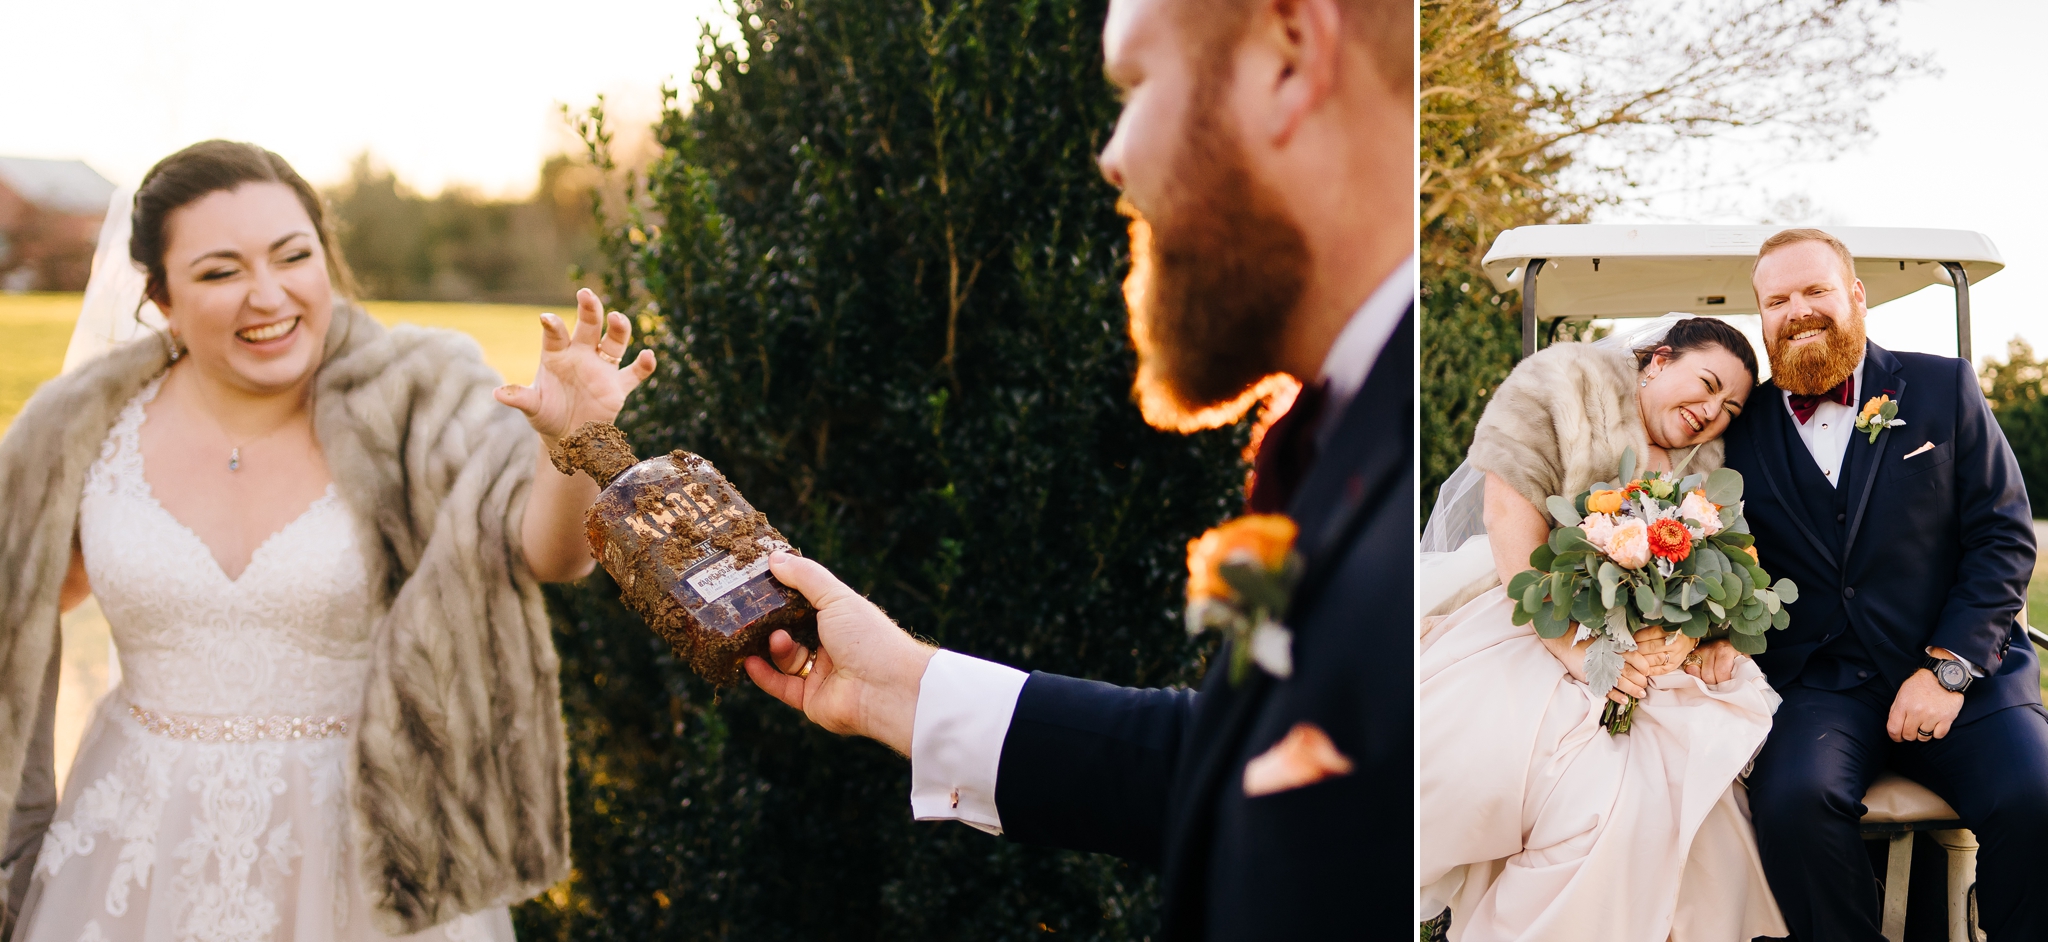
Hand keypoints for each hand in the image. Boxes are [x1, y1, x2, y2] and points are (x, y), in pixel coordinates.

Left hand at [494, 288, 656, 437]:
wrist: (568, 436)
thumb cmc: (547, 416)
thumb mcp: (532, 408)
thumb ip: (520, 397)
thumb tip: (497, 393)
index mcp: (557, 355)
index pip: (556, 334)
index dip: (552, 326)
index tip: (547, 318)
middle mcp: (581, 355)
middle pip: (588, 326)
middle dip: (589, 310)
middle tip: (586, 295)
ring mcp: (601, 368)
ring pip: (614, 342)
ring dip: (619, 329)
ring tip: (618, 318)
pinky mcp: (618, 386)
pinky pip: (635, 373)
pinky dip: (644, 365)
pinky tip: (648, 356)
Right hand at [744, 553, 937, 755]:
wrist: (886, 688)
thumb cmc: (868, 637)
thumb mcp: (836, 597)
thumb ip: (805, 576)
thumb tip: (774, 558)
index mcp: (841, 619)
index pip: (806, 603)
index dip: (784, 593)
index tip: (758, 582)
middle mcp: (831, 646)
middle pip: (792, 631)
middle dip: (770, 622)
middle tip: (747, 611)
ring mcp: (820, 673)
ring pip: (784, 658)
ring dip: (774, 646)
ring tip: (774, 638)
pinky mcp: (810, 699)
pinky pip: (780, 686)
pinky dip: (764, 675)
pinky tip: (750, 662)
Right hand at [1540, 630, 1639, 704]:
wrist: (1567, 643)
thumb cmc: (1588, 640)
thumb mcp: (1606, 638)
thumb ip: (1620, 646)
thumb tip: (1637, 653)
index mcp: (1615, 648)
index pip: (1637, 659)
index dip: (1644, 667)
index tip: (1647, 672)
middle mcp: (1610, 660)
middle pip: (1631, 673)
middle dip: (1641, 681)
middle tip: (1644, 685)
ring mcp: (1602, 671)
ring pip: (1622, 683)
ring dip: (1633, 690)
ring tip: (1640, 694)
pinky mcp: (1593, 680)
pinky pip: (1608, 691)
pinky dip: (1617, 697)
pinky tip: (1625, 700)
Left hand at [1625, 627, 1696, 678]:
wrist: (1689, 639)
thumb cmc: (1672, 631)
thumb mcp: (1663, 626)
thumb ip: (1649, 630)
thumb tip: (1630, 634)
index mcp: (1670, 631)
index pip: (1650, 634)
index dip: (1637, 637)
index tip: (1627, 639)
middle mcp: (1674, 644)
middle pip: (1651, 647)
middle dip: (1637, 649)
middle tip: (1625, 650)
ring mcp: (1675, 656)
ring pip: (1655, 659)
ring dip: (1641, 660)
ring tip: (1630, 659)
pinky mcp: (1674, 665)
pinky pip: (1660, 670)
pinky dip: (1650, 670)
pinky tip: (1641, 670)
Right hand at [1684, 639, 1743, 685]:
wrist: (1727, 644)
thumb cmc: (1736, 655)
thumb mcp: (1743, 661)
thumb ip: (1741, 671)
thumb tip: (1738, 687)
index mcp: (1725, 650)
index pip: (1721, 672)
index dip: (1724, 683)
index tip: (1728, 688)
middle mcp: (1710, 649)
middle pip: (1708, 676)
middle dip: (1715, 685)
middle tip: (1721, 687)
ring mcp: (1699, 651)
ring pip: (1698, 675)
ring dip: (1706, 682)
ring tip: (1714, 683)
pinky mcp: (1692, 655)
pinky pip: (1689, 669)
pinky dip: (1695, 676)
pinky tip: (1703, 678)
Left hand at [1888, 669, 1964, 742]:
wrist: (1943, 675)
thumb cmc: (1921, 684)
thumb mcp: (1903, 693)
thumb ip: (1897, 710)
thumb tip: (1894, 727)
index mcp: (1904, 705)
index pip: (1893, 729)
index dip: (1894, 736)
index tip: (1898, 737)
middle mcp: (1917, 711)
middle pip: (1908, 735)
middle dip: (1909, 735)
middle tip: (1912, 730)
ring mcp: (1932, 716)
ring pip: (1924, 737)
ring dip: (1923, 734)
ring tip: (1924, 725)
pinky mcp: (1947, 718)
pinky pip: (1938, 736)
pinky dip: (1936, 733)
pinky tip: (1935, 725)